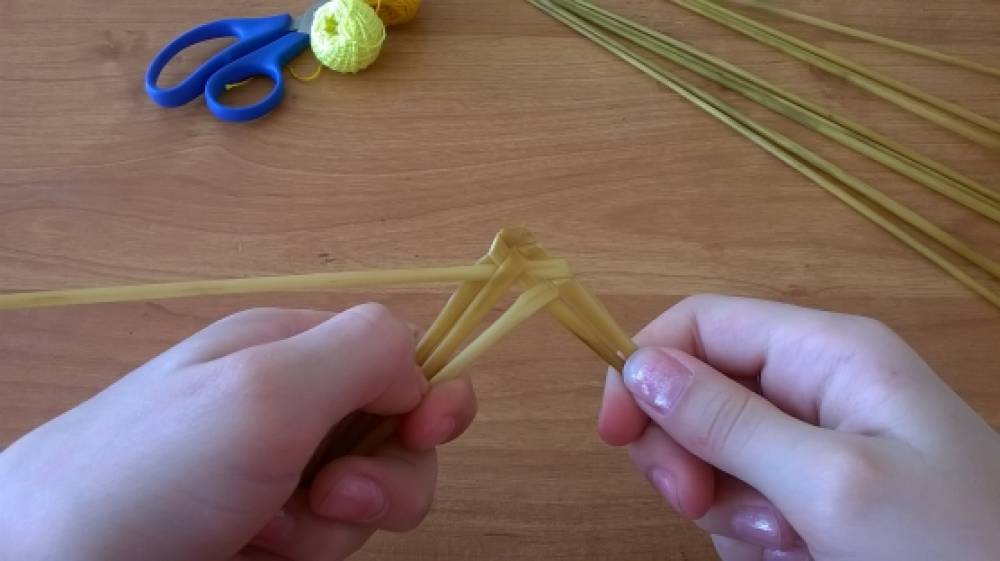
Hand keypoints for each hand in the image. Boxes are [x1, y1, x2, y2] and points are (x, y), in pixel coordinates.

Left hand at [0, 303, 476, 560]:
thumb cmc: (153, 474)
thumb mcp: (265, 389)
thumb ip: (362, 352)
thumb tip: (419, 374)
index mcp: (288, 348)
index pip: (398, 352)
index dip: (429, 390)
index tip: (429, 432)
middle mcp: (289, 404)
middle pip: (396, 432)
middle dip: (383, 475)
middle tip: (330, 497)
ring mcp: (277, 471)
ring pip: (369, 497)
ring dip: (337, 525)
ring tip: (269, 534)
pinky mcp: (267, 531)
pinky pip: (330, 539)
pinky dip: (308, 552)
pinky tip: (256, 551)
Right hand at [599, 295, 999, 560]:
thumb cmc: (947, 545)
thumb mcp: (831, 484)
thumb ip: (729, 423)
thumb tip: (637, 366)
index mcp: (826, 352)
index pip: (702, 325)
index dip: (644, 367)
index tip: (614, 438)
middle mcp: (815, 385)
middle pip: (697, 392)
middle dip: (687, 453)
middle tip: (700, 506)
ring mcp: (816, 443)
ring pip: (714, 457)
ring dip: (726, 507)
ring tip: (787, 543)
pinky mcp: (816, 493)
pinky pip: (743, 500)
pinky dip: (752, 535)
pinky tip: (798, 555)